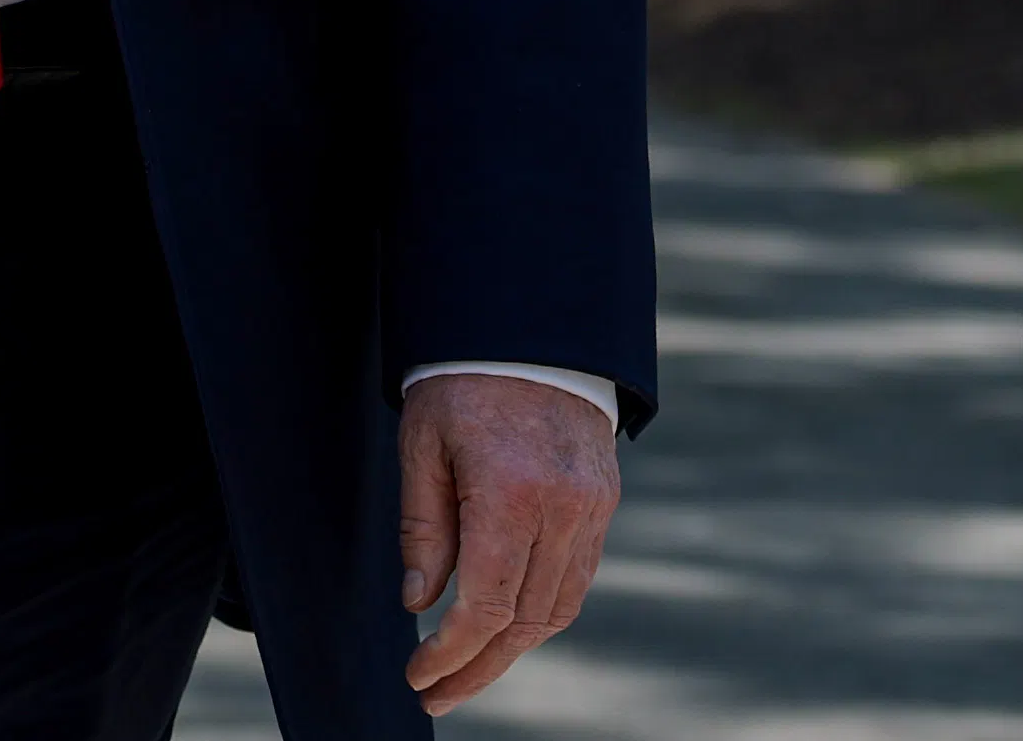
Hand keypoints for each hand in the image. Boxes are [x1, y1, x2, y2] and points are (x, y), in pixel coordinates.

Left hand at [397, 370, 617, 716]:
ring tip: (467, 670)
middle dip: (480, 667)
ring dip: (513, 648)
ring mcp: (592, 508)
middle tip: (437, 694)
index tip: (419, 675)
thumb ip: (424, 527)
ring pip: (558, 607)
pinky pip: (576, 577)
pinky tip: (505, 625)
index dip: (451, 652)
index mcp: (511, 492)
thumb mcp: (422, 445)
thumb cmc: (462, 381)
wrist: (530, 329)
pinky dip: (541, 611)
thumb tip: (420, 604)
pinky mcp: (603, 503)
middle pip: (525, 620)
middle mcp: (563, 508)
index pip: (486, 605)